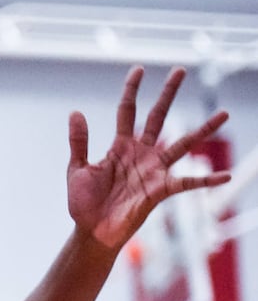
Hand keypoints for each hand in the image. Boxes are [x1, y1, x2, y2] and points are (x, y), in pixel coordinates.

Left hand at [67, 65, 229, 249]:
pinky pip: (188, 183)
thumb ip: (79, 142)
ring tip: (223, 113)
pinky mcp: (161, 190)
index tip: (138, 69)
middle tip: (180, 70)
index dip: (132, 90)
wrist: (92, 231)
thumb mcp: (77, 169)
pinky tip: (224, 176)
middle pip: (158, 117)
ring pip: (183, 144)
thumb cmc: (84, 202)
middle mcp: (141, 154)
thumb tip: (76, 112)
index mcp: (120, 146)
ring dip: (204, 129)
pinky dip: (206, 180)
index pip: (128, 111)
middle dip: (168, 94)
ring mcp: (154, 170)